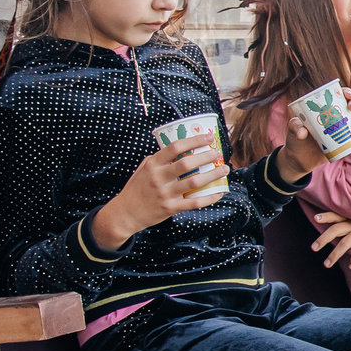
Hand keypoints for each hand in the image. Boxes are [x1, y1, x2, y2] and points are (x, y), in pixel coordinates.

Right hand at [93, 133, 223, 248]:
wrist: (125, 213)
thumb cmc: (136, 188)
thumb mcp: (143, 169)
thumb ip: (159, 160)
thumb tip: (180, 148)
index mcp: (152, 165)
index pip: (175, 147)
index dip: (194, 140)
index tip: (208, 137)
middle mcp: (158, 178)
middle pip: (187, 163)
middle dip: (206, 157)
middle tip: (218, 154)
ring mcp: (165, 193)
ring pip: (194, 182)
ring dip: (213, 175)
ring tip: (224, 170)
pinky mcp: (170, 208)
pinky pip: (194, 202)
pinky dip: (209, 198)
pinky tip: (218, 192)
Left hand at [277, 90, 350, 182]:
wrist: (298, 160)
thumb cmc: (295, 140)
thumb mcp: (293, 130)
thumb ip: (295, 127)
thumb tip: (303, 133)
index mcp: (325, 110)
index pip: (338, 97)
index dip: (345, 93)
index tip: (347, 95)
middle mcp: (336, 118)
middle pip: (350, 107)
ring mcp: (342, 131)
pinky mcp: (346, 144)